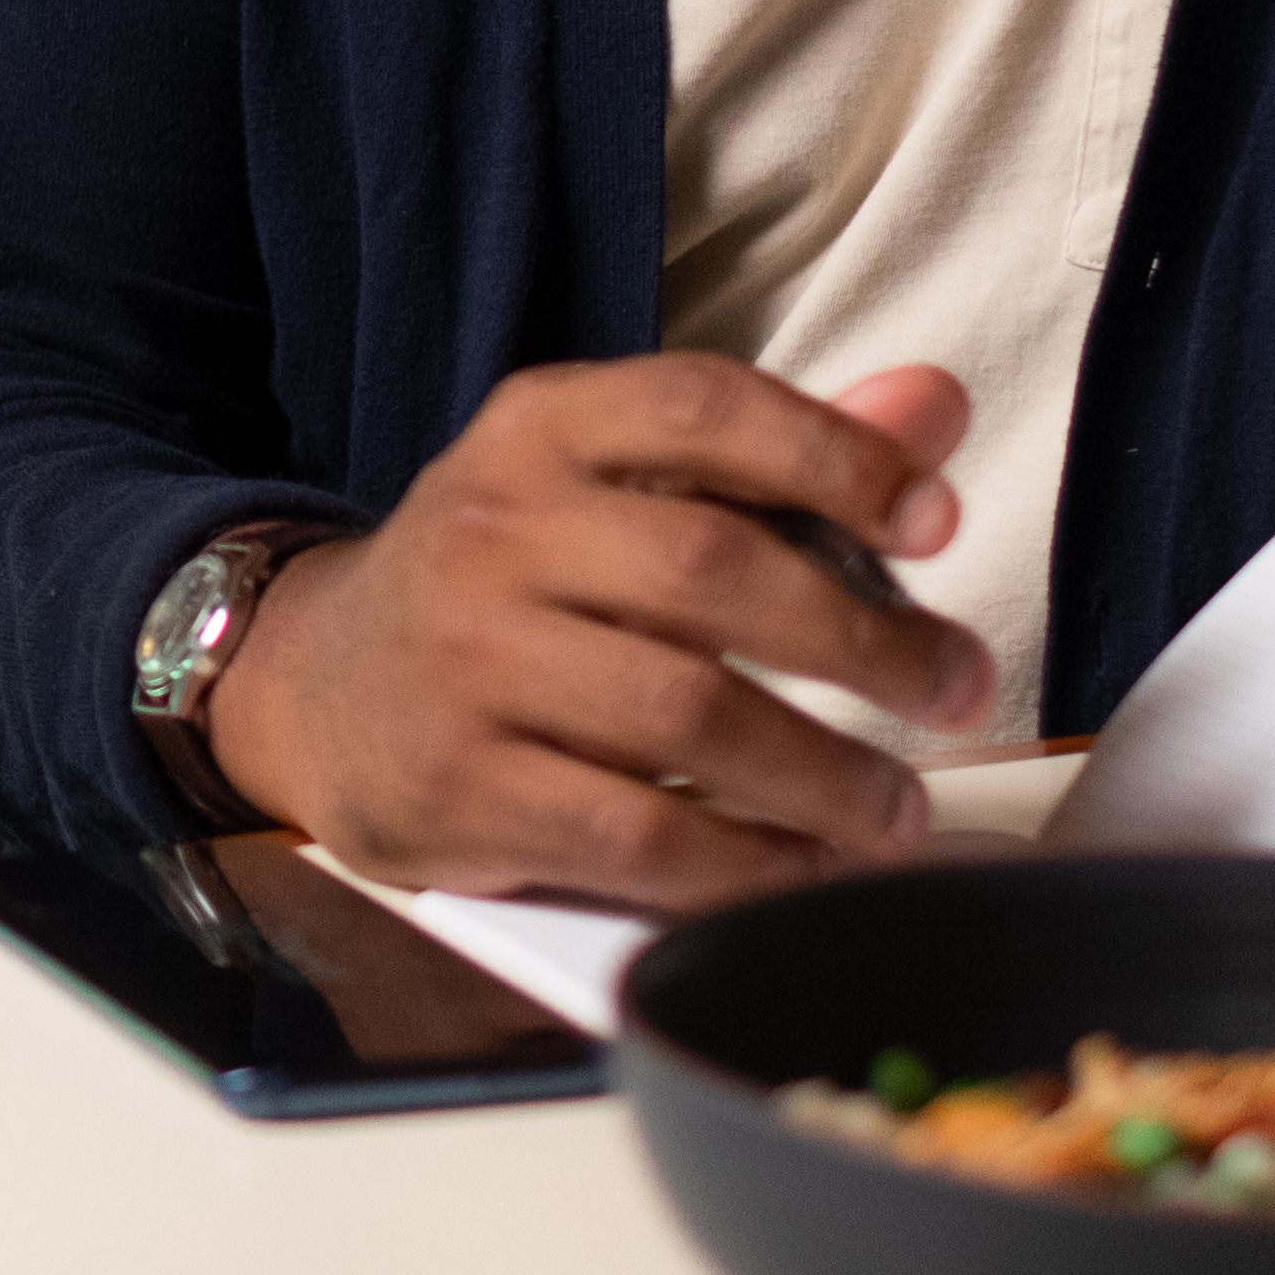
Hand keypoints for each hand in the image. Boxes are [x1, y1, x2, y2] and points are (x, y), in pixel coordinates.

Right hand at [196, 357, 996, 906]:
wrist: (314, 686)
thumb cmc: (508, 583)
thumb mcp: (609, 487)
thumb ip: (777, 454)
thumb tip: (934, 407)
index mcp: (538, 431)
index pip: (701, 407)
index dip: (834, 457)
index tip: (936, 521)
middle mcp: (493, 533)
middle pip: (709, 573)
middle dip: (865, 639)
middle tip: (959, 688)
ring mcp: (469, 666)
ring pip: (687, 719)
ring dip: (826, 774)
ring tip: (896, 808)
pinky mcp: (460, 792)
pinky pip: (636, 837)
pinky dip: (746, 864)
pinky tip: (805, 867)